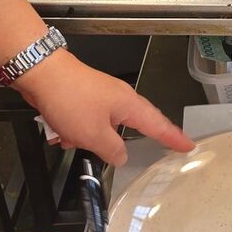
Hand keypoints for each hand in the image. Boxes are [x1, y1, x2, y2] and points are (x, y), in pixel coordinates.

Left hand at [17, 51, 190, 167]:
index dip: (174, 138)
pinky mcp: (85, 98)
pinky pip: (88, 121)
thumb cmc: (71, 99)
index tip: (188, 146)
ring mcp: (102, 97)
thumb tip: (122, 157)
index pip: (158, 126)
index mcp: (130, 106)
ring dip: (88, 137)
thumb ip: (112, 150)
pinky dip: (76, 130)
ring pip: (104, 127)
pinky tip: (61, 133)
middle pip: (132, 126)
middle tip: (136, 153)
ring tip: (71, 139)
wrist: (43, 74)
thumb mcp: (93, 134)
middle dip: (121, 143)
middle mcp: (120, 99)